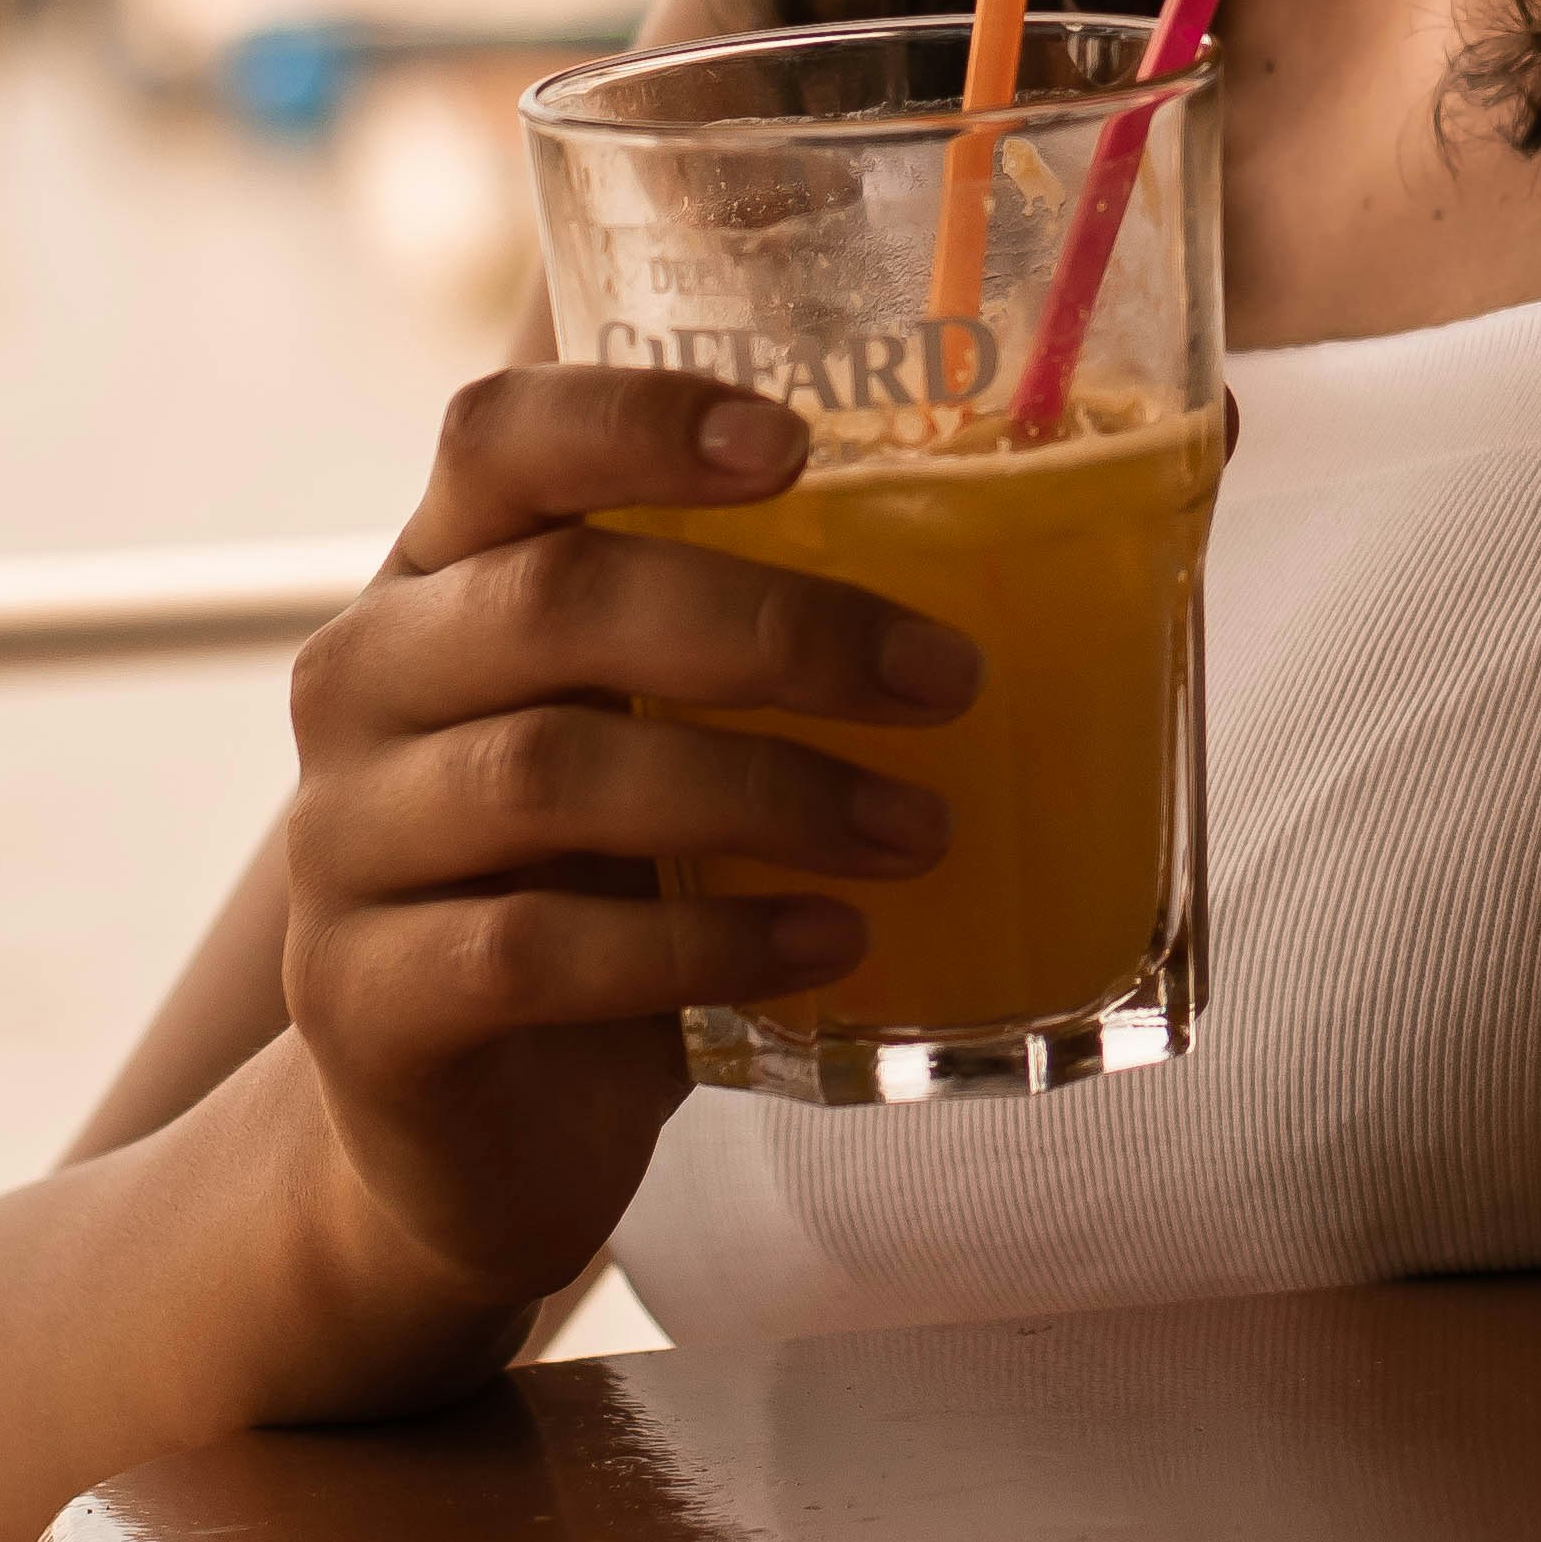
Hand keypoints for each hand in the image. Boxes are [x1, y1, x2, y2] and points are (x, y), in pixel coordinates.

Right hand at [276, 366, 980, 1325]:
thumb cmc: (623, 867)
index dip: (636, 418)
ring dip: (767, 797)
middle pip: (556, 601)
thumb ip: (818, 598)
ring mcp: (343, 843)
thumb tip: (1197, 429)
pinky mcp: (363, 999)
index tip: (797, 441)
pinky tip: (828, 946)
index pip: (500, 436)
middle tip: (946, 682)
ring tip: (918, 833)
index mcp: (444, 570)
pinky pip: (534, 951)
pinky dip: (704, 946)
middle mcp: (365, 678)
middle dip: (778, 632)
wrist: (470, 1122)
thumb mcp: (676, 721)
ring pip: (553, 777)